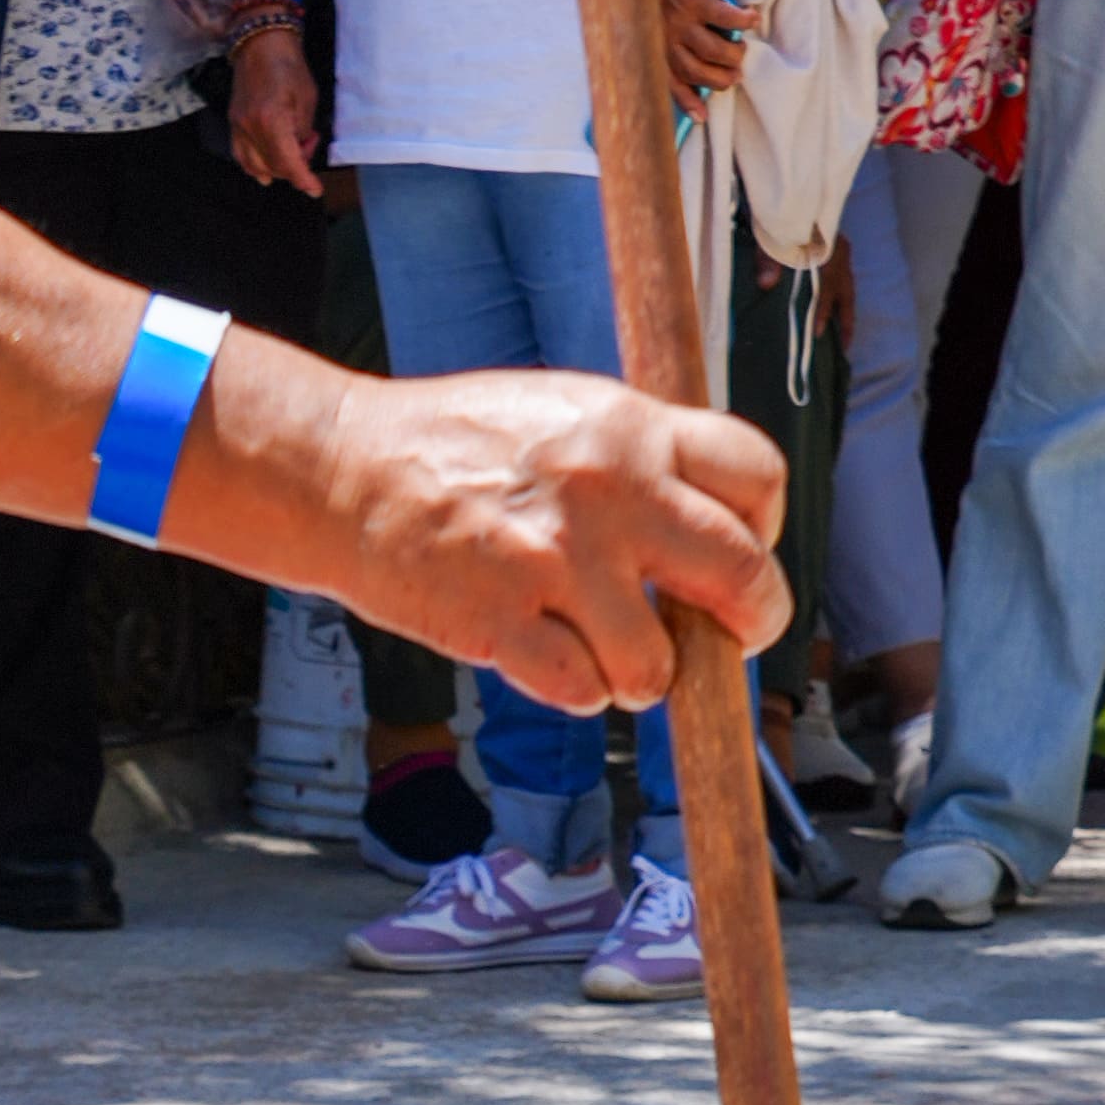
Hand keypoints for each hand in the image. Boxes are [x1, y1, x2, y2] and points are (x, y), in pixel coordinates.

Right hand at [228, 11, 323, 194]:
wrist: (261, 44)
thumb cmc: (289, 66)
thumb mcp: (308, 99)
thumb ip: (303, 131)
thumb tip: (301, 151)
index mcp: (272, 120)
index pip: (288, 162)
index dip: (303, 180)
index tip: (315, 189)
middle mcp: (250, 127)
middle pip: (273, 167)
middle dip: (295, 166)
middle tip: (309, 143)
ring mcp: (237, 126)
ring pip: (255, 166)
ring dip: (277, 168)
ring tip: (292, 150)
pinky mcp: (232, 123)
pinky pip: (241, 156)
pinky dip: (255, 165)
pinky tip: (268, 166)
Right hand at [313, 358, 787, 714]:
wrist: (342, 470)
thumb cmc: (449, 444)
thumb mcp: (564, 412)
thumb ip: (640, 455)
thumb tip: (713, 518)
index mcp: (630, 428)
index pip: (757, 476)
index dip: (763, 528)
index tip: (740, 552)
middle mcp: (608, 490)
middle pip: (743, 575)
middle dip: (750, 622)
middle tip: (730, 638)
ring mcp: (556, 561)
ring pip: (659, 664)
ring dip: (641, 673)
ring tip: (603, 648)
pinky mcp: (502, 622)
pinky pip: (584, 692)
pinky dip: (575, 689)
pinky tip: (547, 657)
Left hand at [647, 0, 751, 103]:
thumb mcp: (654, 12)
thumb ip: (667, 35)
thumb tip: (692, 56)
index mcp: (653, 41)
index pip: (669, 82)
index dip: (687, 101)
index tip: (702, 117)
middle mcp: (664, 34)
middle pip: (696, 71)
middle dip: (718, 79)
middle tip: (734, 75)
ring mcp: (679, 18)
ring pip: (711, 50)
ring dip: (732, 55)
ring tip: (742, 51)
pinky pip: (723, 18)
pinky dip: (741, 21)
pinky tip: (753, 18)